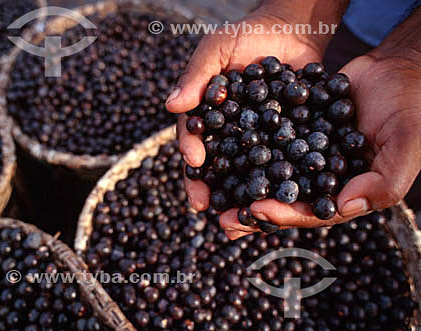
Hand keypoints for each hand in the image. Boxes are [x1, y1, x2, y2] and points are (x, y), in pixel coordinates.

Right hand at [166, 9, 332, 237]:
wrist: (291, 29)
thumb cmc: (246, 34)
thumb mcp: (216, 49)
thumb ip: (196, 75)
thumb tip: (171, 105)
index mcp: (206, 115)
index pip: (192, 137)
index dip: (191, 151)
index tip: (194, 164)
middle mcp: (227, 132)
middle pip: (215, 165)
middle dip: (208, 188)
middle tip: (206, 209)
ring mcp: (255, 139)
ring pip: (244, 173)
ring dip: (240, 197)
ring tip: (239, 219)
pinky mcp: (284, 141)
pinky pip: (278, 165)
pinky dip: (276, 184)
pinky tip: (278, 200)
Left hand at [221, 51, 420, 238]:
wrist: (397, 68)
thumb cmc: (410, 109)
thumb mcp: (405, 147)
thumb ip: (381, 183)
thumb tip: (343, 207)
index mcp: (346, 191)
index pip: (310, 211)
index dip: (282, 213)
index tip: (253, 211)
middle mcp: (321, 178)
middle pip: (283, 199)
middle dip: (252, 209)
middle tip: (221, 217)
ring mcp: (306, 154)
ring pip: (269, 173)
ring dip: (243, 182)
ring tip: (213, 190)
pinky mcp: (295, 130)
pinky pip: (268, 141)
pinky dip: (248, 146)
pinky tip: (224, 149)